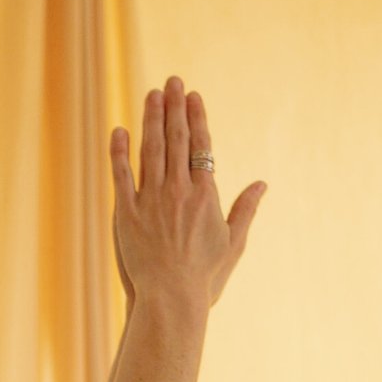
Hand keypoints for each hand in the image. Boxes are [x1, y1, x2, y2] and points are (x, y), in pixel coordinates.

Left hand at [109, 78, 264, 314]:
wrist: (171, 299)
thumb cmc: (206, 277)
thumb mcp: (233, 244)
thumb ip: (246, 209)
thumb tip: (262, 184)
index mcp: (205, 195)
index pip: (201, 147)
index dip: (196, 118)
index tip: (193, 96)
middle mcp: (178, 191)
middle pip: (175, 140)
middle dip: (174, 107)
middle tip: (171, 81)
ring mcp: (151, 200)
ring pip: (149, 150)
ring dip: (150, 119)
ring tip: (151, 95)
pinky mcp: (127, 213)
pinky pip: (121, 175)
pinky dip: (119, 151)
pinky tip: (118, 131)